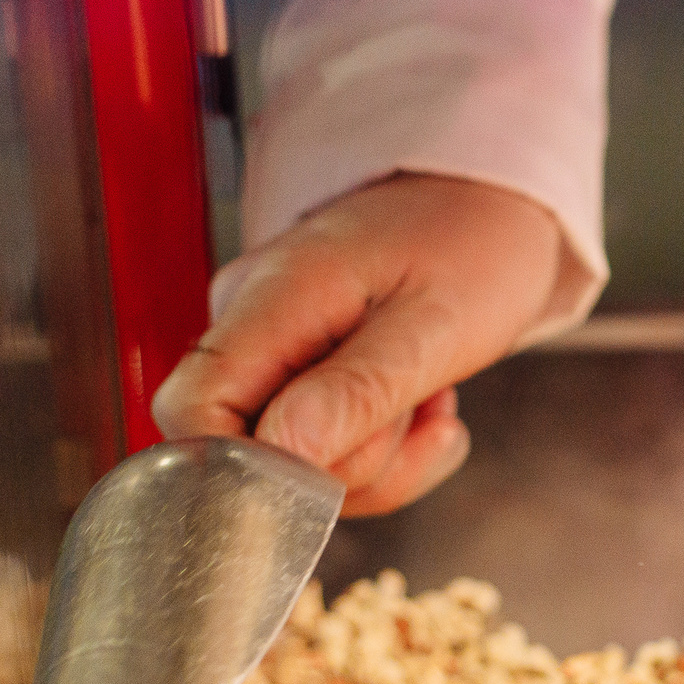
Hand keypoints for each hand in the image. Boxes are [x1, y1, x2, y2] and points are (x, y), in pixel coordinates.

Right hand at [152, 175, 561, 516]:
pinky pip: (324, 453)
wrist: (494, 210)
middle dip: (350, 462)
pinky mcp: (300, 375)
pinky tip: (423, 406)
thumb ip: (358, 390)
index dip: (246, 469)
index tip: (333, 474)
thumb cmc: (473, 247)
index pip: (189, 411)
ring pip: (296, 464)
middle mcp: (251, 321)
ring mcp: (273, 349)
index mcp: (272, 297)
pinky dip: (386, 452)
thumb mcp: (436, 325)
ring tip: (428, 394)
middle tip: (420, 405)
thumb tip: (281, 451)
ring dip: (382, 457)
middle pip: (249, 451)